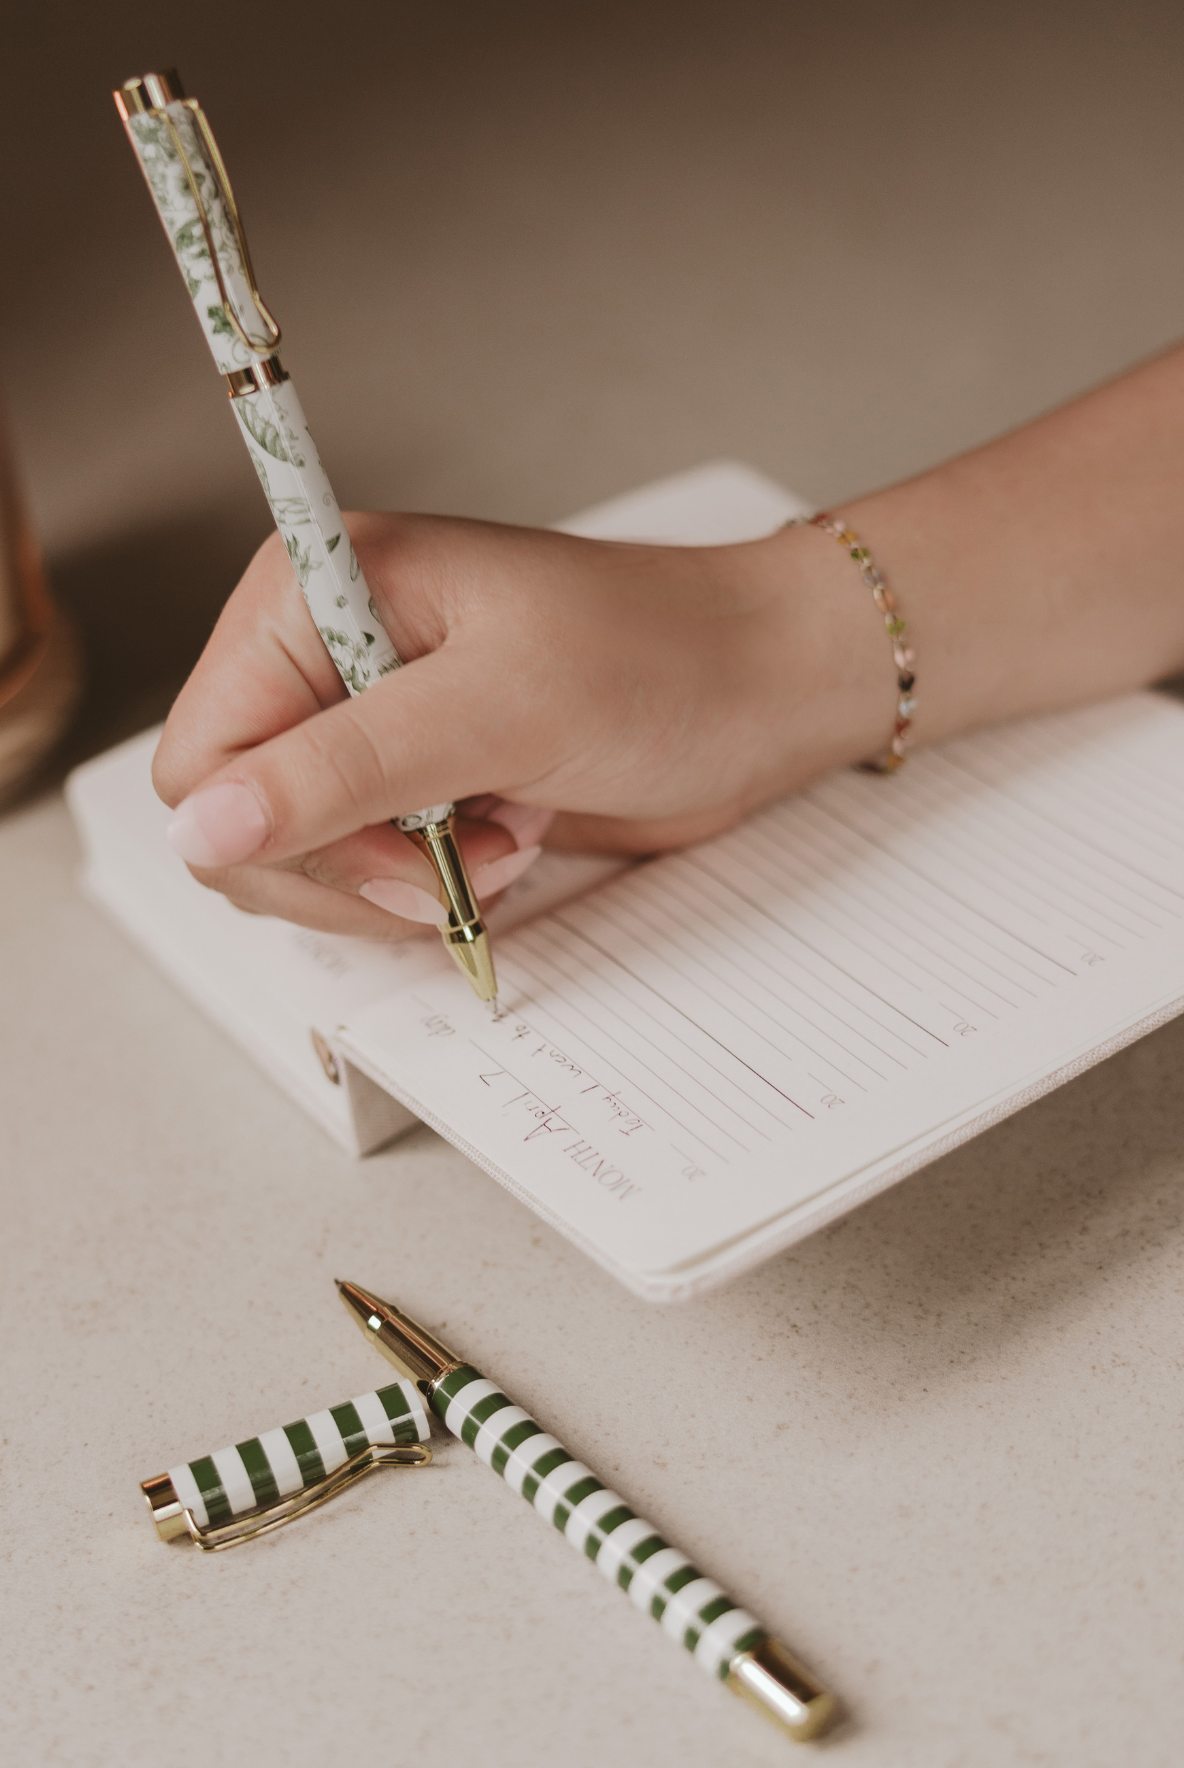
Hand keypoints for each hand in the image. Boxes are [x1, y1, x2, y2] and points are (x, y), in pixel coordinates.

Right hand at [152, 512, 888, 938]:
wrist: (760, 687)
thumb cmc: (659, 659)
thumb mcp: (499, 710)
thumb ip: (343, 770)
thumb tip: (204, 828)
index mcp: (309, 598)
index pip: (202, 761)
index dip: (282, 832)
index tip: (403, 848)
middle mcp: (322, 658)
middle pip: (239, 825)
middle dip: (351, 867)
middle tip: (459, 852)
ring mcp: (367, 725)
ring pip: (298, 861)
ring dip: (400, 880)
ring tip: (503, 831)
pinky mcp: (414, 780)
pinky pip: (366, 874)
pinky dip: (433, 884)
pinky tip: (509, 837)